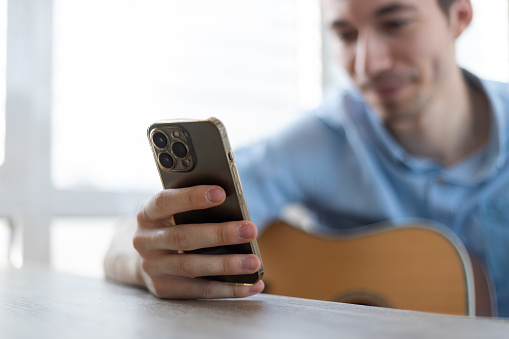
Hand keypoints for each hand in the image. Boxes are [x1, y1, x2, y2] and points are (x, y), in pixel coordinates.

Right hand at [133, 185, 263, 298]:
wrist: (145, 257)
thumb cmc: (172, 225)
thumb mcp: (174, 211)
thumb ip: (195, 207)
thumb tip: (235, 211)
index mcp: (147, 214)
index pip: (165, 202)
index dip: (191, 197)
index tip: (221, 193)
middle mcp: (145, 241)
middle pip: (183, 237)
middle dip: (220, 234)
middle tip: (250, 230)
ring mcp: (152, 267)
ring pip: (192, 266)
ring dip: (226, 265)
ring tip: (254, 262)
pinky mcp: (164, 289)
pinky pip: (200, 290)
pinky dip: (229, 289)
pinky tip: (252, 284)